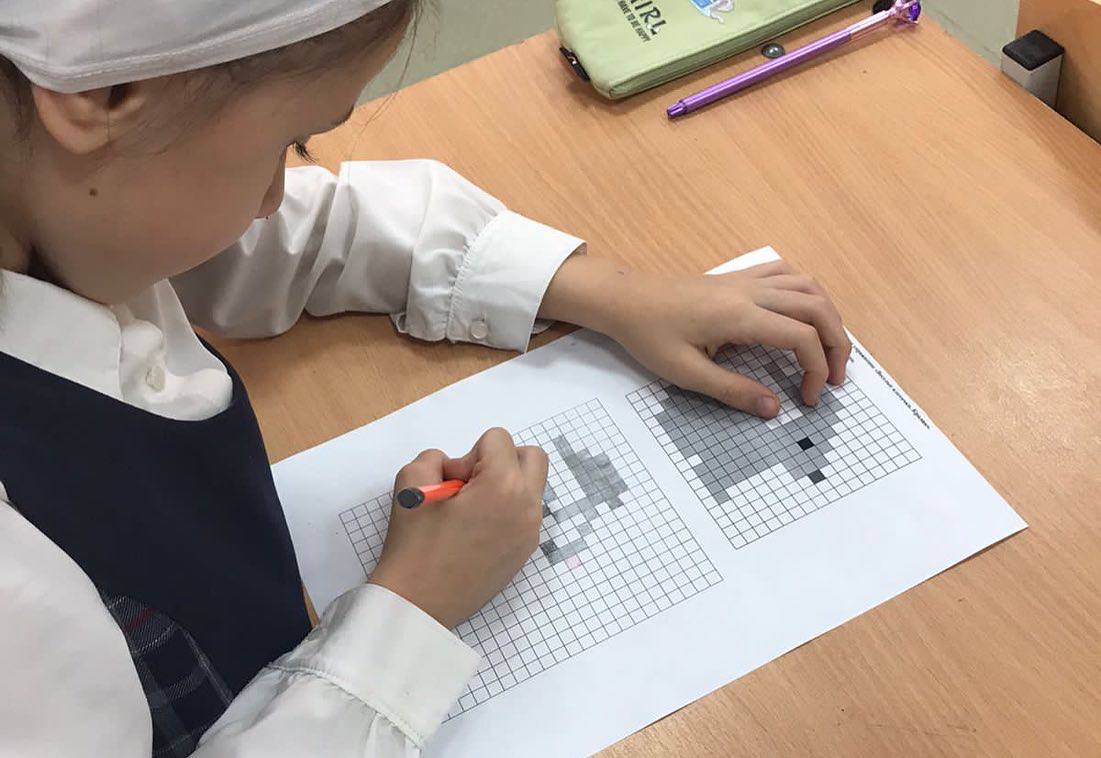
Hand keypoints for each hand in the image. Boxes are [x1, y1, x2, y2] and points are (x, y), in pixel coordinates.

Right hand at [368, 428, 548, 628]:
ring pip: (530, 486)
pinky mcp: (524, 552)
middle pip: (532, 457)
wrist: (418, 604)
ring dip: (504, 486)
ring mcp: (530, 532)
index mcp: (504, 487)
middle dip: (501, 461)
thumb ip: (435, 459)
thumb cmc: (414, 546)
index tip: (453, 484)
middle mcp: (527, 508)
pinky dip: (505, 510)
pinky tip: (475, 530)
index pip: (498, 439)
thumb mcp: (411, 482)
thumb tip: (457, 469)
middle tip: (469, 486)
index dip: (469, 455)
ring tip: (469, 510)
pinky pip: (525, 513)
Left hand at [540, 256, 850, 417]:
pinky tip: (804, 313)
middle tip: (835, 378)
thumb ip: (733, 391)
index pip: (801, 337)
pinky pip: (787, 273)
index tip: (808, 398)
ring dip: (828, 316)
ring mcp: (746, 279)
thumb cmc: (650, 336)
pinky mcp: (739, 276)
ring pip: (808, 286)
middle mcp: (751, 291)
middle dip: (836, 344)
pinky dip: (807, 292)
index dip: (817, 369)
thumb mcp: (686, 373)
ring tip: (827, 349)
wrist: (625, 299)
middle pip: (817, 307)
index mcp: (740, 316)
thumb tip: (774, 409)